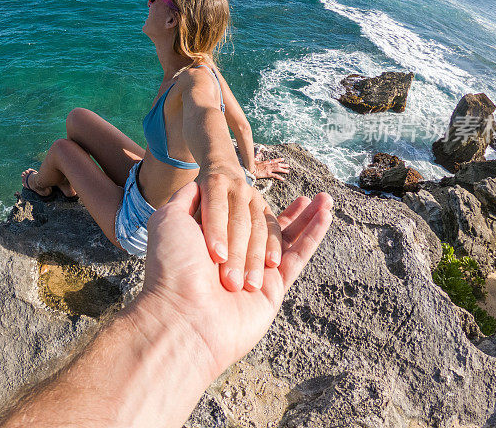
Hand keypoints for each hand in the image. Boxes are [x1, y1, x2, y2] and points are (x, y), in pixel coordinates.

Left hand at [137, 182, 332, 380]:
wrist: (183, 313)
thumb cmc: (172, 266)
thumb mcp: (169, 221)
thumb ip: (186, 199)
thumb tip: (200, 183)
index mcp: (211, 241)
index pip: (235, 215)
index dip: (248, 202)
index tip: (260, 188)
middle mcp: (234, 255)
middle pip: (264, 227)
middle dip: (287, 213)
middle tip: (305, 197)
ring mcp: (255, 270)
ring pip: (286, 239)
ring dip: (308, 218)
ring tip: (326, 199)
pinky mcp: (275, 286)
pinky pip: (298, 255)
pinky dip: (313, 234)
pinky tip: (326, 213)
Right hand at [254, 156, 289, 180]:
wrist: (250, 169)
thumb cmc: (251, 164)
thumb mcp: (254, 159)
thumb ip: (257, 156)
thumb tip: (259, 153)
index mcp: (266, 162)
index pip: (274, 160)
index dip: (279, 160)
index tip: (283, 159)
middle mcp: (268, 165)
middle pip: (277, 164)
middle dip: (283, 165)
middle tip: (288, 165)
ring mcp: (268, 169)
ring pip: (278, 169)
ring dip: (283, 170)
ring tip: (288, 171)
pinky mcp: (267, 174)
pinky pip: (275, 176)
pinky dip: (279, 177)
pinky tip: (283, 178)